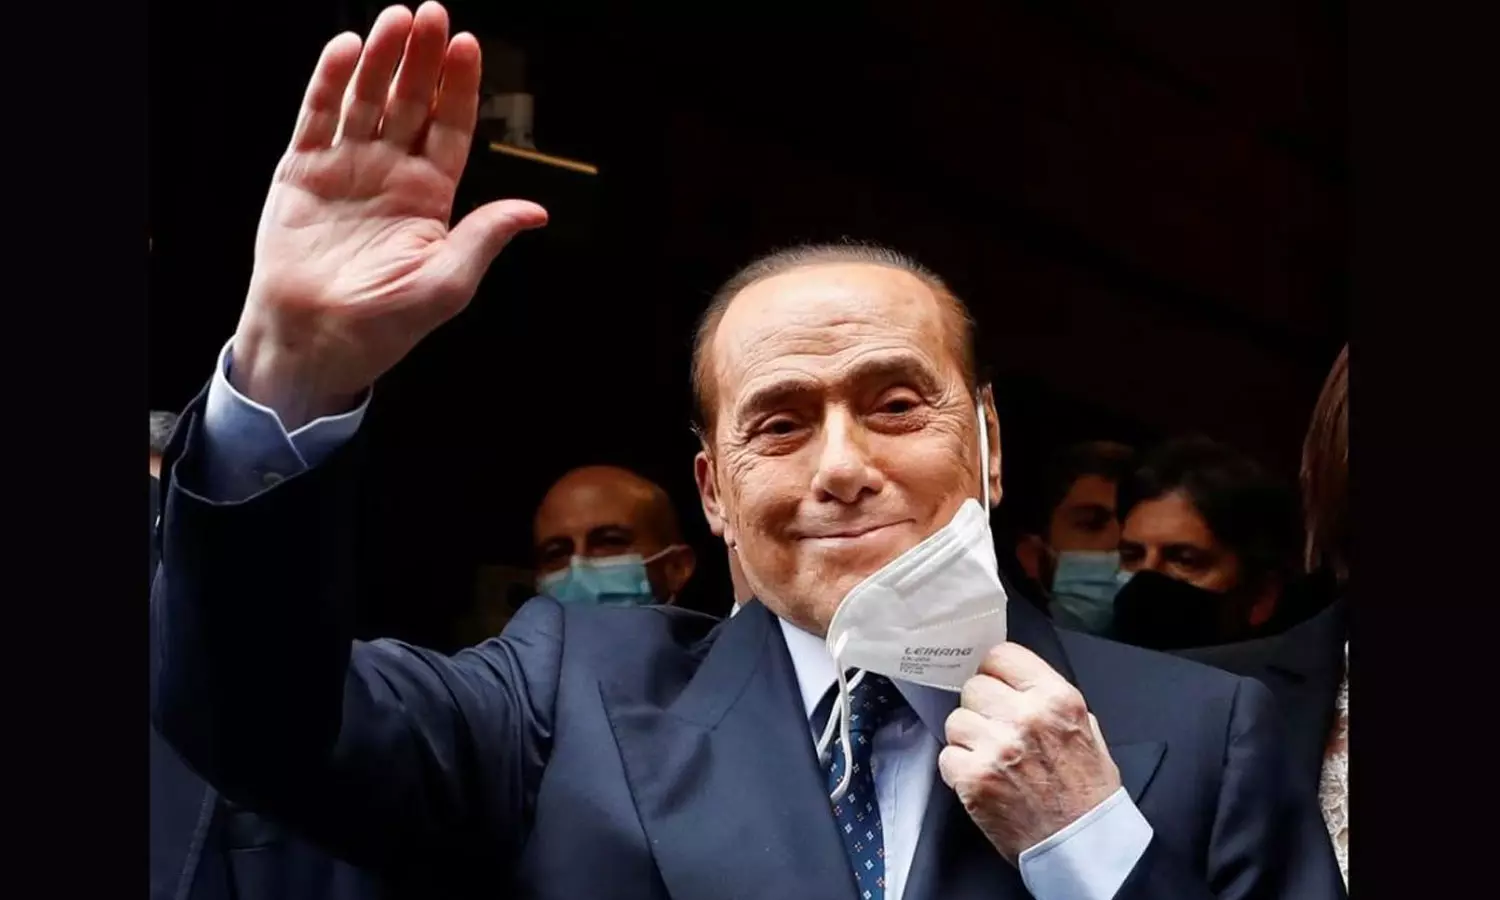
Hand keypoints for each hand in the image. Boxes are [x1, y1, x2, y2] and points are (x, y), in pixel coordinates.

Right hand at [232, 2, 547, 427]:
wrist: (315, 341)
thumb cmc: (385, 323)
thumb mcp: (447, 283)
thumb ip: (485, 237)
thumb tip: (536, 212)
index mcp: (430, 196)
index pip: (451, 129)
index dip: (459, 88)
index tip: (467, 47)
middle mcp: (391, 174)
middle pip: (412, 103)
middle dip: (422, 59)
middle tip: (431, 15)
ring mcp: (347, 168)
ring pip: (367, 100)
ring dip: (380, 59)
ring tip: (393, 20)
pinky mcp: (303, 172)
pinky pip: (318, 118)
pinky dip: (330, 83)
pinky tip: (345, 49)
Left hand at [937, 643, 1121, 863]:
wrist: (1082, 845)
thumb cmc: (1087, 791)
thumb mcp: (1085, 727)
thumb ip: (1048, 698)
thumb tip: (1013, 680)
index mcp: (1056, 699)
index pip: (1001, 656)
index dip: (995, 672)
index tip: (996, 685)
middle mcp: (1025, 718)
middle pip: (974, 686)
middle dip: (982, 707)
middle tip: (995, 729)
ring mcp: (996, 748)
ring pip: (956, 720)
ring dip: (968, 738)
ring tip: (990, 757)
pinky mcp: (973, 778)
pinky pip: (946, 755)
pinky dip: (959, 768)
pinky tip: (982, 779)